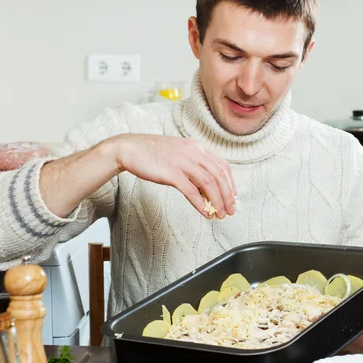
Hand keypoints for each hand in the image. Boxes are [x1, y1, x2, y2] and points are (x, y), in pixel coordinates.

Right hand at [114, 134, 236, 218]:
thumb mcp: (179, 155)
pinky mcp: (171, 173)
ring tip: (220, 214)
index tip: (233, 197)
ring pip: (209, 183)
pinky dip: (200, 203)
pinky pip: (191, 191)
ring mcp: (182, 162)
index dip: (231, 184)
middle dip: (228, 196)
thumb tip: (207, 189)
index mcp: (197, 148)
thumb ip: (194, 167)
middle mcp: (193, 152)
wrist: (129, 149)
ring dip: (217, 201)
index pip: (223, 166)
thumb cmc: (153, 154)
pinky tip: (204, 212)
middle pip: (219, 176)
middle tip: (231, 210)